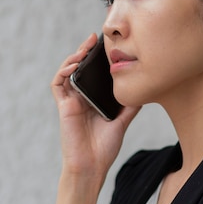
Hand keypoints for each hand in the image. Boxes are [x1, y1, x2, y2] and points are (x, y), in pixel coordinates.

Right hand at [51, 33, 140, 181]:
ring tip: (84, 47)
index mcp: (93, 99)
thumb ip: (130, 105)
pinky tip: (74, 65)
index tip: (106, 44)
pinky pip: (58, 85)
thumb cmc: (105, 147)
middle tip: (93, 38)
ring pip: (66, 72)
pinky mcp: (63, 107)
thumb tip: (145, 88)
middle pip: (79, 68)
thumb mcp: (122, 120)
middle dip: (84, 50)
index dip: (96, 57)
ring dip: (73, 57)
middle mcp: (80, 97)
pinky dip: (63, 72)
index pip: (93, 73)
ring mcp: (70, 101)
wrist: (92, 166)